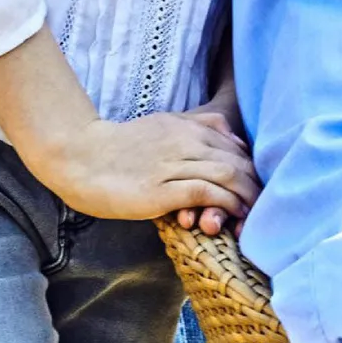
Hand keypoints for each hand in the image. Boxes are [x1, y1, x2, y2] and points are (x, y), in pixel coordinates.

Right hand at [28, 109, 258, 232]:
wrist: (77, 157)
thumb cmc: (118, 148)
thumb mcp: (162, 126)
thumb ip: (197, 127)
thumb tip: (234, 139)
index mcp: (185, 127)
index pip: (234, 147)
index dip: (250, 169)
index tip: (256, 189)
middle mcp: (184, 141)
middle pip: (237, 161)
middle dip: (255, 186)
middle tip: (264, 207)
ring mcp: (173, 164)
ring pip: (227, 175)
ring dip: (247, 198)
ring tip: (254, 216)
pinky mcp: (161, 189)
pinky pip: (206, 192)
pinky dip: (226, 204)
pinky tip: (234, 216)